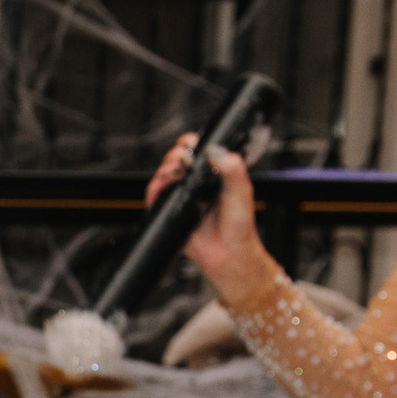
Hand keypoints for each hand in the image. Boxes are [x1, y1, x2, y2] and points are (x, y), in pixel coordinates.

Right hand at [147, 133, 272, 305]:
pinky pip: (154, 198)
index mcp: (213, 175)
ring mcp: (182, 198)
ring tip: (174, 171)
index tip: (192, 143)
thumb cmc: (239, 227)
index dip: (192, 144)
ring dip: (165, 168)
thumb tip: (214, 149)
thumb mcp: (242, 191)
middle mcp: (196, 185)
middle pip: (177, 160)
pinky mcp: (170, 213)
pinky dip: (154, 188)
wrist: (229, 254)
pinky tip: (162, 185)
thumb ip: (232, 168)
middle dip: (176, 154)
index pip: (198, 152)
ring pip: (164, 175)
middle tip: (184, 158)